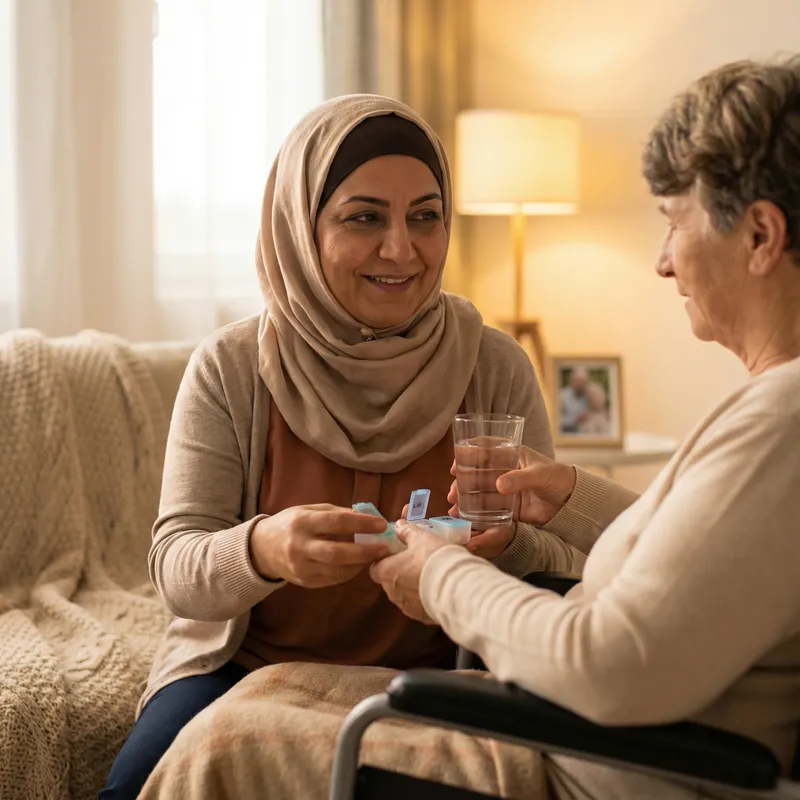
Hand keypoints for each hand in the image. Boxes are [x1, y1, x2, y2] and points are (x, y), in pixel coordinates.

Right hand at [249, 504, 388, 587]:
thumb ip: (336, 513)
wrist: (262, 549)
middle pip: (337, 553)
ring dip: (360, 564)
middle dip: (364, 551)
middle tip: (384, 548)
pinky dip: (350, 572)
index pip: (336, 522)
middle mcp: (300, 547)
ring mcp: (301, 568)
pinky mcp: (305, 582)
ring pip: (337, 570)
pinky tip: (359, 564)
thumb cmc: (291, 523)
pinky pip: (333, 579)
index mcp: (302, 522)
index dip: (361, 524)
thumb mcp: (309, 510)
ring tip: (375, 556)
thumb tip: (366, 517)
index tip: (381, 524)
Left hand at [369, 521, 447, 623]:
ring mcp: (407, 607)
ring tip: (431, 575)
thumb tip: (399, 526)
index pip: (375, 568)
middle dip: (401, 573)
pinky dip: (426, 598)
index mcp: (387, 572)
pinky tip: (439, 588)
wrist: (457, 588)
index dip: (384, 560)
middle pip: (391, 581)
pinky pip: (420, 606)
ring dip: (414, 586)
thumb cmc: (434, 559)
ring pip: (405, 595)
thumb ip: (407, 532)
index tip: (395, 553)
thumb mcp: (421, 538)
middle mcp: (393, 593)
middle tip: (417, 561)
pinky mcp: (422, 617)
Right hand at [447, 448, 574, 527]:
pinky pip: (490, 509)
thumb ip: (520, 479)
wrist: (573, 503)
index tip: (456, 464)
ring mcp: (506, 489)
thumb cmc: (559, 478)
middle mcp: (505, 470)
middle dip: (462, 481)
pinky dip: (477, 513)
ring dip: (465, 498)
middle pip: (478, 472)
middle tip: (452, 491)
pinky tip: (465, 517)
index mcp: (512, 454)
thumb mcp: (540, 474)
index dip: (468, 453)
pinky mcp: (509, 507)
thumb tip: (499, 485)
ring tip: (454, 506)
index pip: (486, 448)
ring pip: (480, 492)